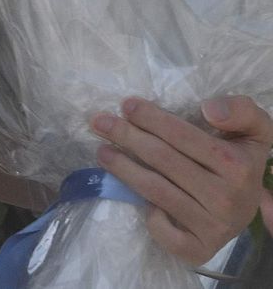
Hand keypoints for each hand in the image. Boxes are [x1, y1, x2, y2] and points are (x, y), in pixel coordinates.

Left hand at [89, 95, 272, 266]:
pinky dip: (149, 216)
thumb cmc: (242, 158)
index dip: (151, 118)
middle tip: (100, 122)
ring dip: (123, 168)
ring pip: (157, 191)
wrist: (251, 205)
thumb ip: (240, 110)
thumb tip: (208, 109)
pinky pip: (166, 234)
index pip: (183, 136)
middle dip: (127, 136)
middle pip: (163, 160)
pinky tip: (136, 196)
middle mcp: (225, 198)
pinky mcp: (200, 250)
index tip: (126, 105)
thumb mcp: (253, 129)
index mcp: (237, 166)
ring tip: (102, 151)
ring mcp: (213, 228)